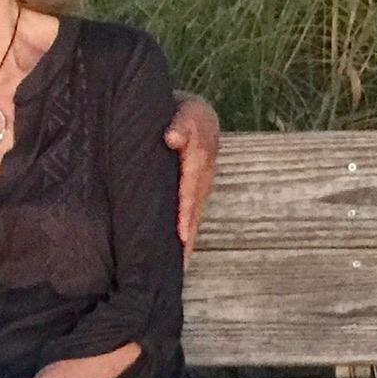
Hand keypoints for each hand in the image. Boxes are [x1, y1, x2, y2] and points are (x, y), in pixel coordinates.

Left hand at [165, 92, 221, 258]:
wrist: (186, 111)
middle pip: (196, 207)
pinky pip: (190, 213)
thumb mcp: (183, 109)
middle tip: (180, 262)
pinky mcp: (194, 190)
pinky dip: (186, 233)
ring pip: (195, 214)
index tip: (181, 231)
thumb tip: (172, 137)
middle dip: (188, 234)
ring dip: (188, 240)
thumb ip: (181, 122)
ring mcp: (201, 182)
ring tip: (180, 268)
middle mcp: (204, 171)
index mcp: (201, 152)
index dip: (186, 208)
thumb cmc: (179, 109)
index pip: (192, 185)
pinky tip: (179, 256)